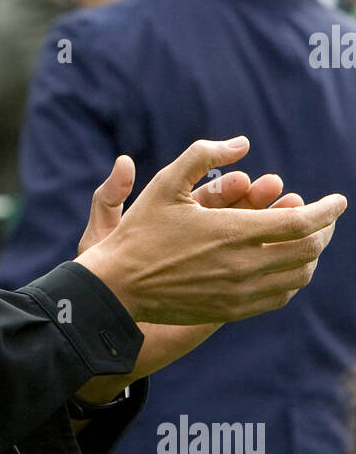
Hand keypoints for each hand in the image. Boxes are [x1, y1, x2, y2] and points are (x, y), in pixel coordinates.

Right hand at [76, 136, 344, 325]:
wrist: (119, 287)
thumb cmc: (140, 231)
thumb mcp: (165, 183)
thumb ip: (204, 155)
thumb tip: (241, 143)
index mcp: (233, 231)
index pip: (302, 223)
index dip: (327, 210)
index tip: (338, 201)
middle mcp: (244, 265)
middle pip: (308, 250)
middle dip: (324, 231)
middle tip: (324, 218)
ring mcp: (240, 292)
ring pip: (298, 276)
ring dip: (310, 256)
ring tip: (306, 240)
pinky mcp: (233, 310)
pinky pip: (279, 296)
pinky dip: (292, 279)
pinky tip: (285, 266)